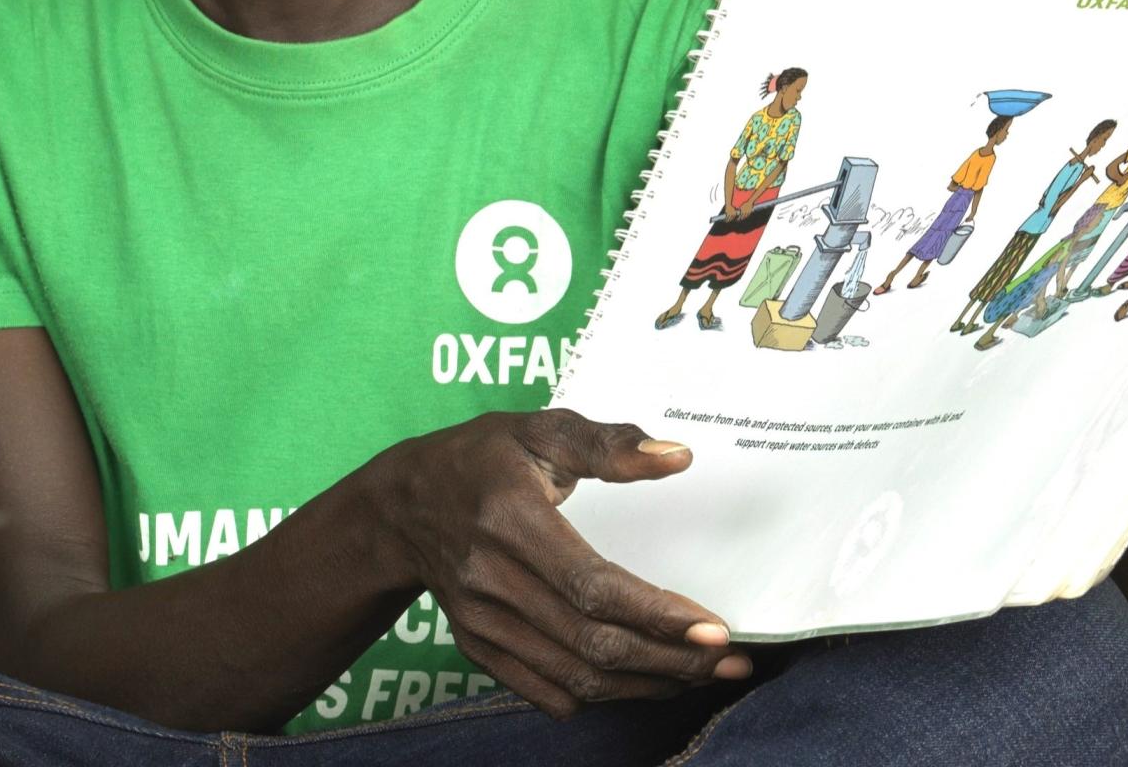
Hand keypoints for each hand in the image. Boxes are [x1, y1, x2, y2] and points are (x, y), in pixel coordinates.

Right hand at [357, 410, 752, 716]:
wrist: (398, 507)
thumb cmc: (477, 460)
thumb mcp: (538, 430)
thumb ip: (608, 443)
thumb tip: (678, 457)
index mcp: (509, 519)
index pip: (592, 585)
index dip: (657, 615)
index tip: (715, 629)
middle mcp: (489, 578)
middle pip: (591, 642)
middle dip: (670, 660)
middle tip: (730, 661)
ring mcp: (480, 620)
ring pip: (574, 676)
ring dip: (646, 685)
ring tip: (700, 675)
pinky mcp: (477, 645)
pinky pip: (546, 691)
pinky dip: (601, 697)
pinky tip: (642, 682)